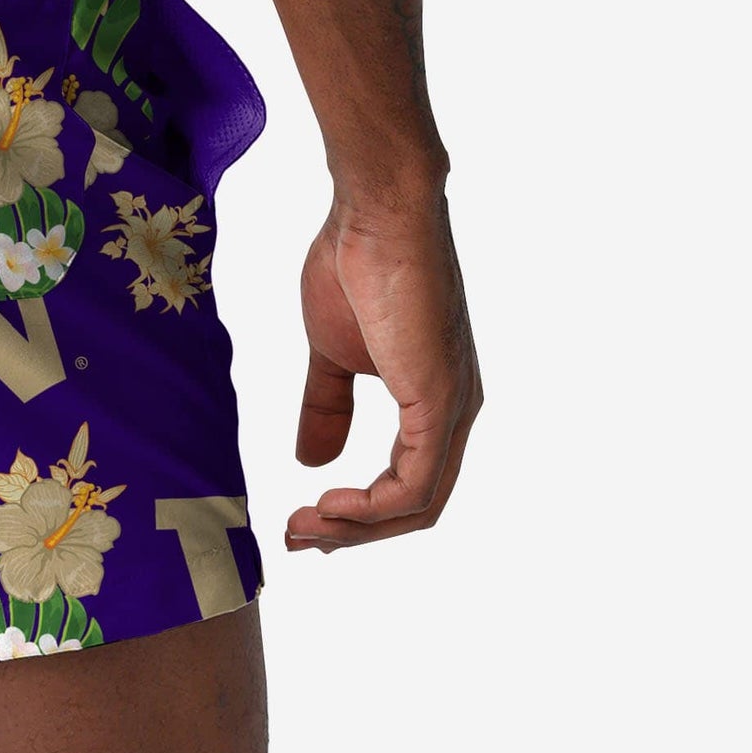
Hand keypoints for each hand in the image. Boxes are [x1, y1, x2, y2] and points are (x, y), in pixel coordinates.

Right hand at [287, 192, 480, 550]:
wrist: (375, 214)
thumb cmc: (354, 265)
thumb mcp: (331, 354)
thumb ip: (326, 406)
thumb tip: (310, 461)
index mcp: (432, 401)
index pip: (405, 484)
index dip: (354, 515)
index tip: (302, 520)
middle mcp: (454, 413)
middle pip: (414, 507)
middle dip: (353, 533)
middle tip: (297, 538)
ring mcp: (452, 409)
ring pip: (418, 505)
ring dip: (357, 528)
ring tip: (305, 526)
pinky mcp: (440, 401)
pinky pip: (415, 483)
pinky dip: (371, 507)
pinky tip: (330, 505)